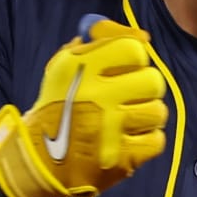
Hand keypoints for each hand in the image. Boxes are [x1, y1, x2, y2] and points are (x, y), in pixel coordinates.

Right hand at [0, 17, 169, 196]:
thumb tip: (144, 37)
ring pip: (157, 111)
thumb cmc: (57, 106)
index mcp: (82, 67)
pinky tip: (129, 139)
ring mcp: (111, 128)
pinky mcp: (121, 156)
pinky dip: (146, 140)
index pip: (135, 49)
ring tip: (128, 120)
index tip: (126, 69)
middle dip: (145, 89)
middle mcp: (97, 95)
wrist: (39, 159)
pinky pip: (156, 140)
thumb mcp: (66, 65)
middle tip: (131, 97)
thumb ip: (102, 42)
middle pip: (152, 81)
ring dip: (146, 116)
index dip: (135, 59)